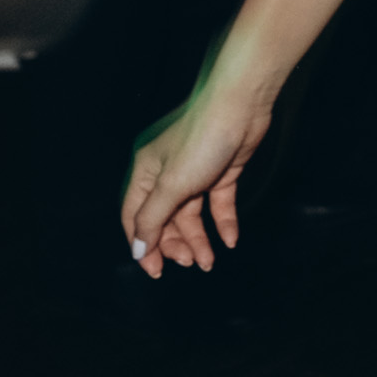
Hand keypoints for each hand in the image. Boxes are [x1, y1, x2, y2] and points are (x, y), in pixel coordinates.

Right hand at [121, 74, 276, 274]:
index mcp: (145, 171)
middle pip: (164, 218)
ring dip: (198, 238)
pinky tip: (229, 240)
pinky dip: (222, 222)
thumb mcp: (171, 185)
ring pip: (191, 214)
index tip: (156, 270)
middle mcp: (166, 172)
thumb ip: (152, 219)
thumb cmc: (201, 140)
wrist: (241, 107)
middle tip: (190, 263)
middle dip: (175, 243)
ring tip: (208, 261)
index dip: (143, 244)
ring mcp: (195, 171)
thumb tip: (137, 249)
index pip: (135, 216)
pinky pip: (217, 203)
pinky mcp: (221, 170)